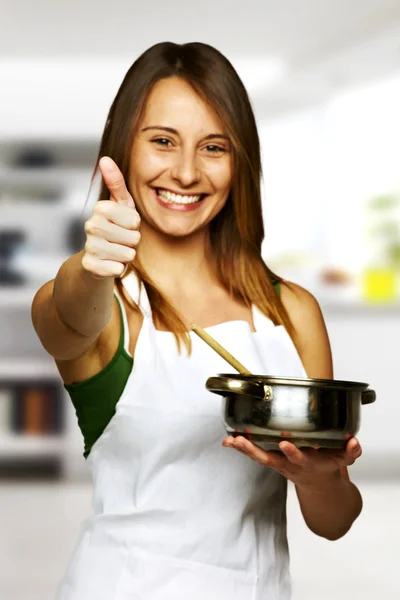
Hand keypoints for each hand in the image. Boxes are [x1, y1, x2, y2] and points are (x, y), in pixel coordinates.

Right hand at [81, 156, 140, 278]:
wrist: (99, 258)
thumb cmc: (115, 227)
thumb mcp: (121, 204)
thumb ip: (116, 182)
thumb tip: (105, 159)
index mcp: (100, 208)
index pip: (135, 220)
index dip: (135, 226)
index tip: (125, 225)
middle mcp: (90, 225)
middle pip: (133, 238)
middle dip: (133, 242)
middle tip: (121, 240)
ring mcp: (89, 246)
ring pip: (127, 254)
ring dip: (126, 256)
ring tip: (116, 251)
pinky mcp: (90, 266)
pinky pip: (117, 269)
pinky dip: (119, 269)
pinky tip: (110, 264)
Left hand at [222, 434, 361, 488]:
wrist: (319, 487)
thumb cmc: (328, 466)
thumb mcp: (342, 461)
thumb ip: (350, 452)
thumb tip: (354, 442)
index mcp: (306, 464)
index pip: (299, 458)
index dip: (293, 452)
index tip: (285, 443)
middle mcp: (288, 465)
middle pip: (270, 459)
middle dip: (255, 451)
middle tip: (242, 441)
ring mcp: (277, 464)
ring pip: (258, 457)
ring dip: (243, 449)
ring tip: (230, 440)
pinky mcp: (270, 460)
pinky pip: (252, 455)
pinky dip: (240, 448)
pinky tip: (228, 440)